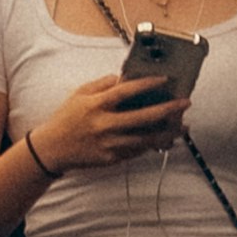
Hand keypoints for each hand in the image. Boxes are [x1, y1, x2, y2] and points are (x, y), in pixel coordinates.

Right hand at [30, 70, 178, 173]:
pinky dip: (154, 145)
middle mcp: (104, 125)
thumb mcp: (79, 94)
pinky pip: (138, 151)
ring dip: (168, 132)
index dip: (146, 84)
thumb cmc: (66, 118)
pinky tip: (166, 139)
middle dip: (168, 110)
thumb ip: (102, 84)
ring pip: (146, 139)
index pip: (125, 91)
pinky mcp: (112, 158)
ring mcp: (109, 144)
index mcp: (96, 105)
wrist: (52, 149)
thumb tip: (124, 78)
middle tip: (184, 103)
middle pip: (143, 117)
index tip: (164, 79)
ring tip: (184, 126)